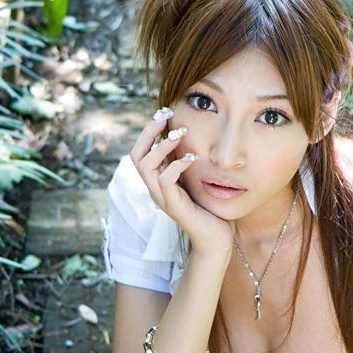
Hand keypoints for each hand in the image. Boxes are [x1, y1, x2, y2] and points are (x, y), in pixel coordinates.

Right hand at [130, 110, 234, 256]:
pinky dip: (176, 165)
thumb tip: (191, 137)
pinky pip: (166, 181)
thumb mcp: (195, 179)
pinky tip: (192, 157)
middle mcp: (155, 189)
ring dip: (161, 146)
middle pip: (136, 156)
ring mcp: (163, 198)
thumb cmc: (209, 208)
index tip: (165, 112)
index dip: (149, 130)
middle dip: (148, 132)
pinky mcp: (174, 207)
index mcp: (158, 181)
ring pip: (146, 167)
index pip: (141, 151)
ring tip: (180, 134)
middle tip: (166, 115)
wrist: (216, 240)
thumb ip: (187, 162)